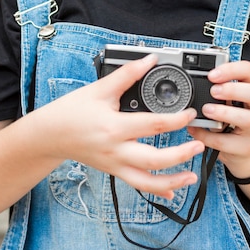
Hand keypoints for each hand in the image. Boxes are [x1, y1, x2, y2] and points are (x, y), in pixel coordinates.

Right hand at [36, 54, 204, 198]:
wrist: (51, 134)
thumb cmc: (73, 111)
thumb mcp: (100, 88)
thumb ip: (127, 74)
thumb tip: (150, 59)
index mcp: (114, 127)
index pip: (152, 126)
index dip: (176, 120)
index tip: (190, 113)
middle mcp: (116, 150)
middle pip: (153, 160)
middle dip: (180, 155)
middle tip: (198, 145)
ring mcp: (115, 165)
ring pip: (147, 182)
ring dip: (172, 181)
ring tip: (192, 175)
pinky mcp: (114, 171)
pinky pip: (137, 185)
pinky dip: (156, 190)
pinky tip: (172, 191)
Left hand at [188, 60, 249, 179]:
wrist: (248, 151)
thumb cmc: (236, 118)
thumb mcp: (233, 100)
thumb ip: (220, 89)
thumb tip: (194, 80)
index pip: (249, 71)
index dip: (231, 69)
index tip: (211, 75)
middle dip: (233, 90)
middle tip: (213, 91)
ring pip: (248, 119)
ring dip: (224, 113)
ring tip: (207, 110)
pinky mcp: (247, 147)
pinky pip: (227, 142)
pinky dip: (208, 136)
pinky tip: (196, 130)